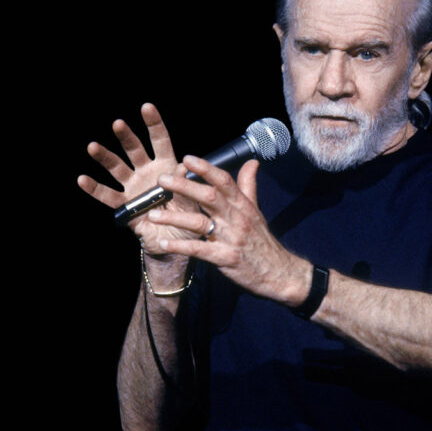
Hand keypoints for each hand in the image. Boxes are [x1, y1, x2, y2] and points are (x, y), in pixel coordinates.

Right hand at [77, 103, 207, 250]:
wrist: (177, 245)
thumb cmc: (189, 220)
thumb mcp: (194, 202)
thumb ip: (188, 185)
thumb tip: (186, 167)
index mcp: (167, 167)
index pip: (160, 141)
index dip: (154, 124)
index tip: (147, 107)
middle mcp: (147, 172)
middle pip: (134, 150)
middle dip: (127, 137)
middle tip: (118, 124)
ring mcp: (134, 187)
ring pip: (117, 168)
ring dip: (105, 157)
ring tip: (93, 146)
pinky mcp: (125, 205)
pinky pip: (108, 196)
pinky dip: (95, 188)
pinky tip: (83, 179)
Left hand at [147, 155, 310, 304]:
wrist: (279, 272)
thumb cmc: (262, 241)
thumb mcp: (256, 211)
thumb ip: (249, 186)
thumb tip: (252, 162)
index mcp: (243, 205)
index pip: (224, 181)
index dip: (206, 168)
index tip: (187, 158)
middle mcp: (237, 218)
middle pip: (209, 197)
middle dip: (184, 186)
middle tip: (162, 179)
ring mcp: (231, 238)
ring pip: (200, 223)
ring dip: (174, 218)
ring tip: (152, 215)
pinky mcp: (226, 258)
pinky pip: (200, 250)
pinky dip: (180, 247)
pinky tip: (164, 243)